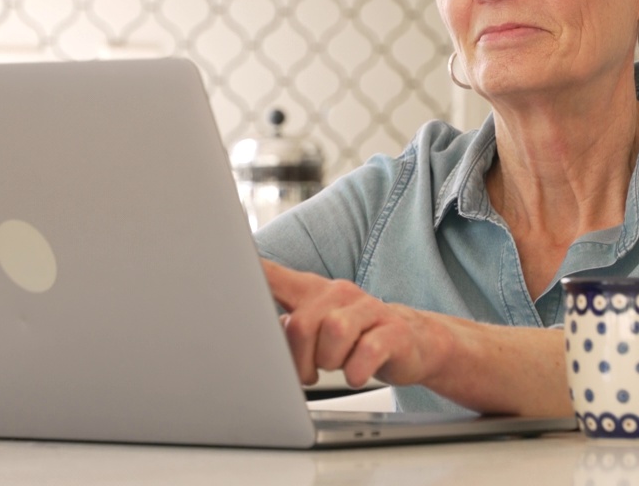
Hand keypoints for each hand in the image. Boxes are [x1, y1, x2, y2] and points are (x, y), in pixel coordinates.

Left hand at [261, 259, 448, 388]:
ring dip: (329, 362)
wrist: (413, 342)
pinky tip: (356, 373)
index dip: (251, 273)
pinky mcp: (394, 332)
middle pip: (301, 323)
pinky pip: (367, 352)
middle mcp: (339, 293)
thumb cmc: (354, 337)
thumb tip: (254, 339)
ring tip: (337, 367)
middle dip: (299, 359)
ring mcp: (369, 309)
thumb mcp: (315, 328)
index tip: (225, 264)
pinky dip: (355, 371)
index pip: (274, 276)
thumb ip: (284, 330)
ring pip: (334, 332)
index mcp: (312, 291)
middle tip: (309, 373)